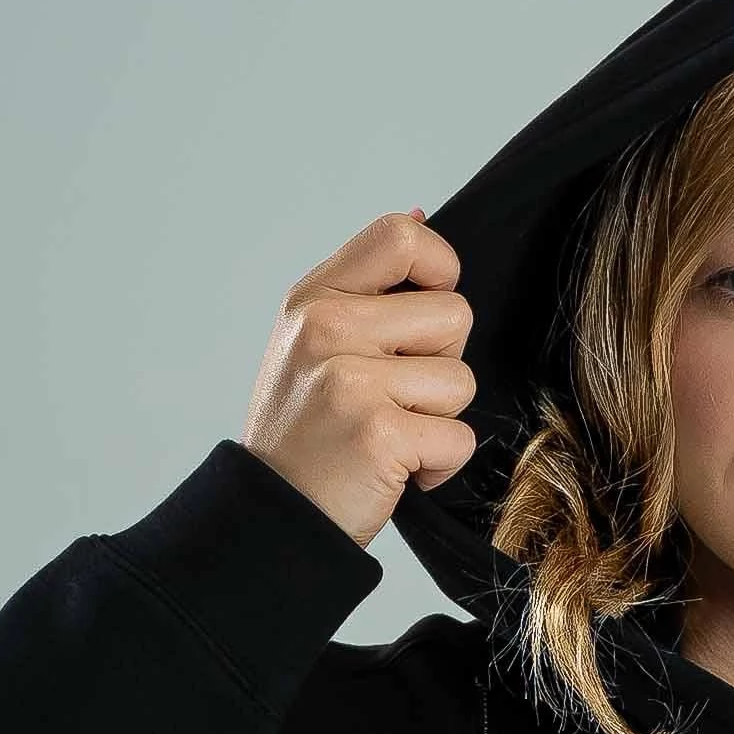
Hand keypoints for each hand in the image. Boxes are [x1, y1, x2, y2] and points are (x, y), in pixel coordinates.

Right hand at [241, 207, 476, 547]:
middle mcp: (327, 328)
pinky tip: (396, 471)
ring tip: (391, 437)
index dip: (439, 271)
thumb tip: (423, 216)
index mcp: (315, 298)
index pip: (402, 236)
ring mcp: (351, 379)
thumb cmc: (302, 437)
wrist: (272, 517)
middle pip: (454, 314)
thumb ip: (366, 287)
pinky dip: (439, 466)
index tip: (425, 318)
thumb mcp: (311, 343)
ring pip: (461, 382)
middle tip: (396, 399)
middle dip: (443, 365)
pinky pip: (459, 438)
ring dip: (440, 421)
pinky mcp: (378, 433)